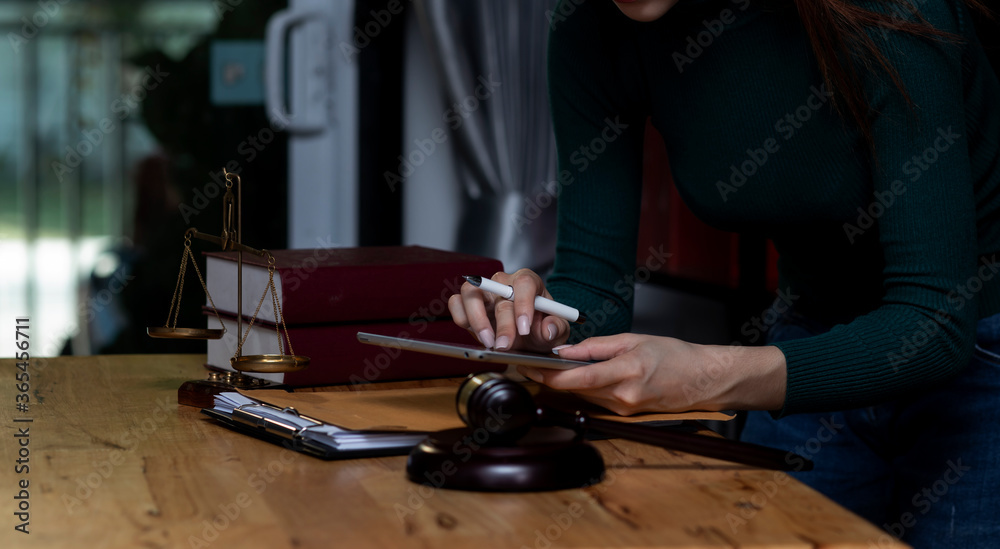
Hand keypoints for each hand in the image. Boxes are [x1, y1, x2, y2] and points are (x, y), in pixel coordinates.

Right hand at [448, 269, 570, 352]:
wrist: (526, 336)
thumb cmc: (540, 327)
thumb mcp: (557, 330)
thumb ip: (557, 328)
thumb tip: (548, 330)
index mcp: (528, 282)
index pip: (524, 283)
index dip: (523, 304)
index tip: (525, 328)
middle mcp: (503, 282)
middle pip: (498, 294)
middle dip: (502, 323)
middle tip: (505, 345)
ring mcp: (483, 291)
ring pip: (470, 292)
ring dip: (477, 319)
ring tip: (488, 342)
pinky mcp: (466, 304)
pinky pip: (456, 303)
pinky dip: (461, 318)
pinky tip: (475, 335)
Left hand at [517, 334, 786, 413]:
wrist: (703, 380)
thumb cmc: (674, 355)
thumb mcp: (634, 340)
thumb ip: (597, 347)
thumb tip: (566, 351)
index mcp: (627, 372)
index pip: (579, 378)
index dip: (550, 376)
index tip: (530, 368)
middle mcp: (624, 396)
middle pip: (576, 390)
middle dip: (551, 378)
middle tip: (528, 365)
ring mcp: (624, 409)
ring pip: (584, 396)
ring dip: (565, 384)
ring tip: (544, 369)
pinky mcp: (626, 415)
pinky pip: (597, 401)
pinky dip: (584, 390)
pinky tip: (574, 379)